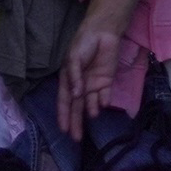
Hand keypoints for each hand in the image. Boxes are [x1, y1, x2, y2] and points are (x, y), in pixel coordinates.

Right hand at [55, 14, 126, 138]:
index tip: (63, 130)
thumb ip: (74, 76)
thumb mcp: (73, 57)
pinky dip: (103, 101)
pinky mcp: (106, 82)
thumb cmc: (83, 42)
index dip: (63, 115)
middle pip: (77, 107)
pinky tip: (102, 103)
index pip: (64, 100)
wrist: (103, 32)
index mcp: (68, 79)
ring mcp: (93, 84)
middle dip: (76, 122)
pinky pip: (104, 95)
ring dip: (90, 111)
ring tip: (91, 116)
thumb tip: (75, 95)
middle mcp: (80, 84)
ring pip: (91, 104)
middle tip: (76, 139)